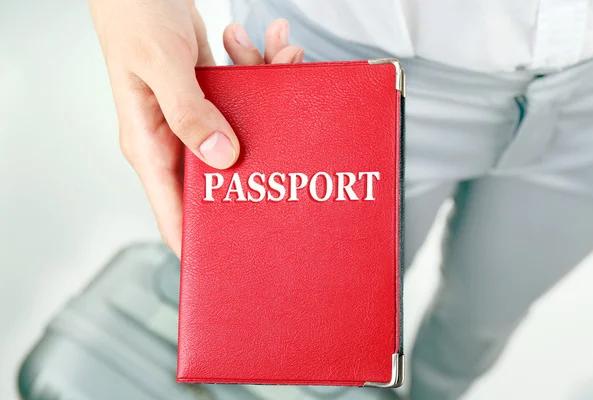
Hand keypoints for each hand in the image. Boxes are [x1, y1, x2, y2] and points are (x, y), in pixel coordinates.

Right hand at [89, 0, 303, 255]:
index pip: (175, 214)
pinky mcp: (212, 96)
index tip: (238, 260)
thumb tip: (222, 157)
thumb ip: (188, 112)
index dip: (203, 243)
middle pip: (222, 177)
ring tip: (283, 57)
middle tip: (292, 149)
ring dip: (270, 96)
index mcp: (150, 146)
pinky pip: (248, 96)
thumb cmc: (133, 16)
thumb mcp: (158, 65)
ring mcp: (197, 118)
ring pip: (245, 130)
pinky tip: (270, 44)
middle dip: (259, 162)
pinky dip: (264, 72)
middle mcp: (175, 140)